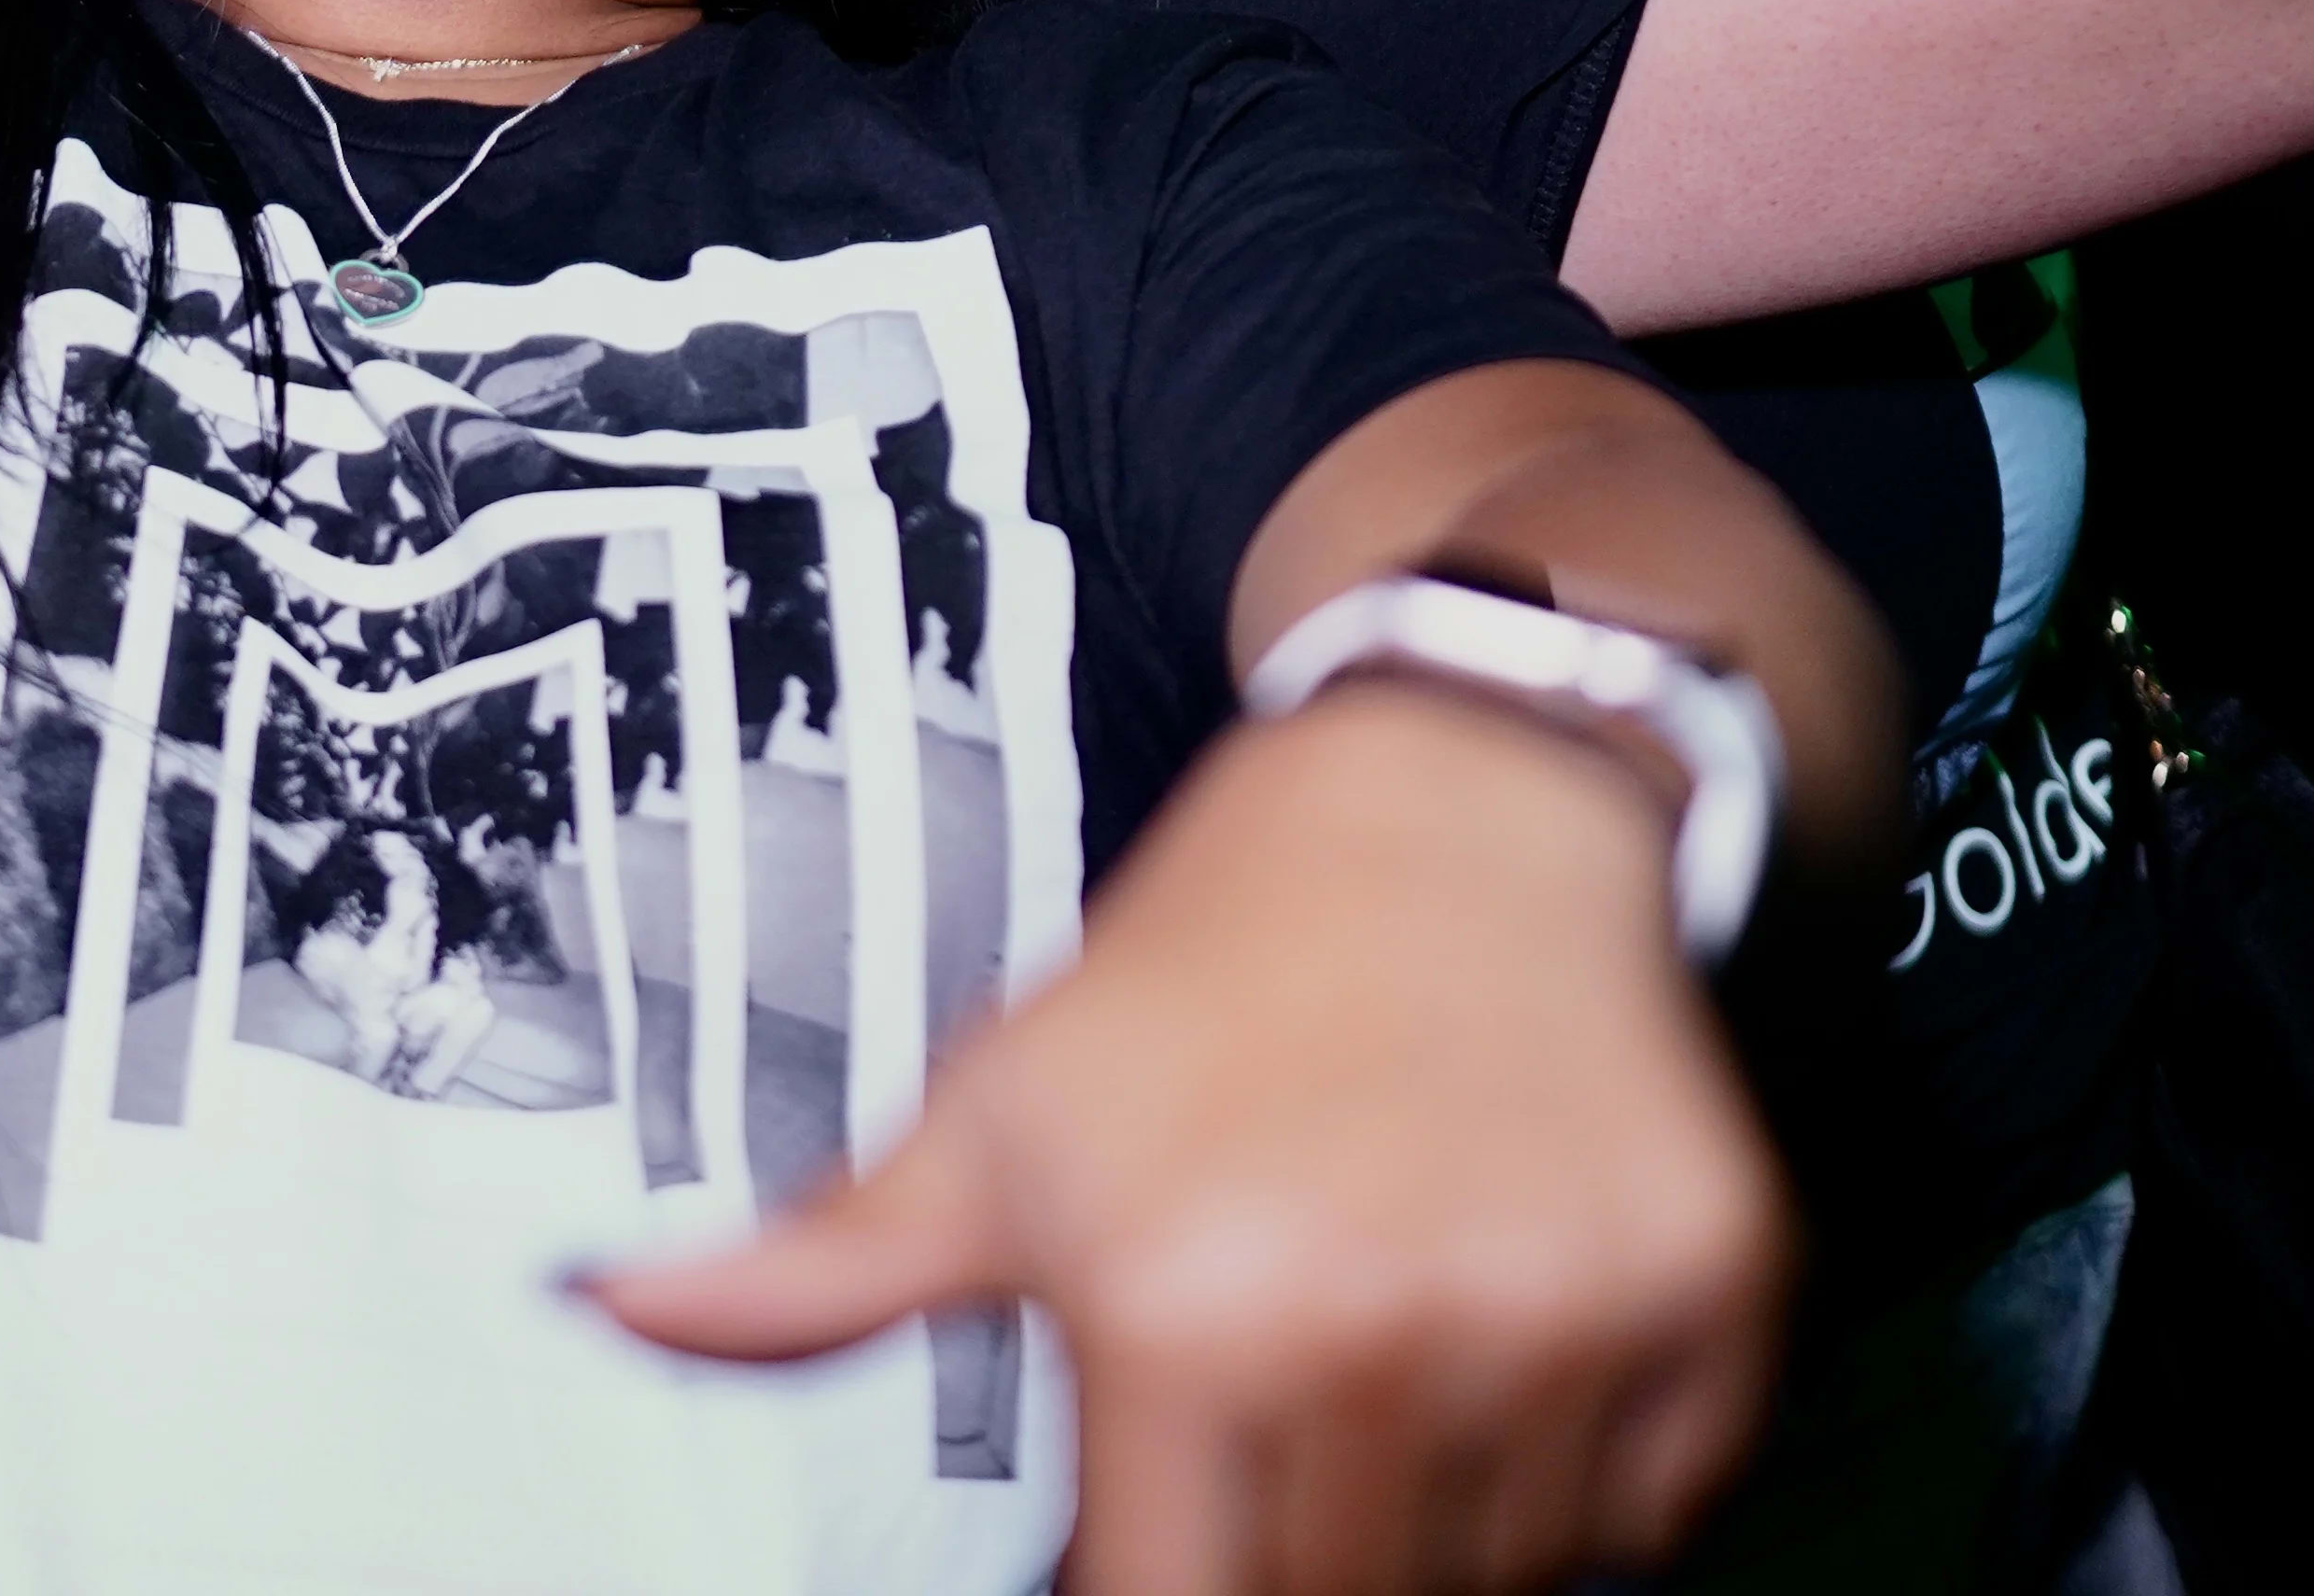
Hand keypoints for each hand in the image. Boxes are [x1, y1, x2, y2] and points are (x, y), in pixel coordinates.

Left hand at [592, 691, 1789, 1594]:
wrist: (1466, 795)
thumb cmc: (1210, 967)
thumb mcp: (1000, 1108)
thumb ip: (820, 1264)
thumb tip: (602, 1312)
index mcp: (1188, 1314)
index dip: (1167, 1579)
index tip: (1167, 1518)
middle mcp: (1382, 1335)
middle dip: (1296, 1541)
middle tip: (1279, 1394)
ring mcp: (1563, 1326)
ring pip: (1507, 1579)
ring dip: (1441, 1510)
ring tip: (1389, 1336)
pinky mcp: (1711, 1301)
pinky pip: (1651, 1512)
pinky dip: (1589, 1470)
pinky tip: (1509, 1319)